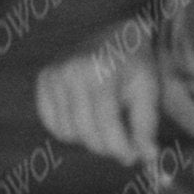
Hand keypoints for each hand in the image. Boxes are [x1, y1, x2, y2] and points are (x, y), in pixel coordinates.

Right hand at [32, 22, 161, 161]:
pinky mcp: (45, 79)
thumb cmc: (136, 64)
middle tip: (122, 144)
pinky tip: (86, 114)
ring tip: (105, 120)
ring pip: (68, 134)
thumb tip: (149, 158)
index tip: (132, 157)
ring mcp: (54, 74)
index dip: (120, 147)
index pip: (106, 124)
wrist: (118, 35)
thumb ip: (146, 125)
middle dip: (106, 146)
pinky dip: (70, 129)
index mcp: (100, 69)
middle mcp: (72, 70)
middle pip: (86, 133)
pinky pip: (54, 125)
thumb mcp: (148, 89)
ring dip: (89, 136)